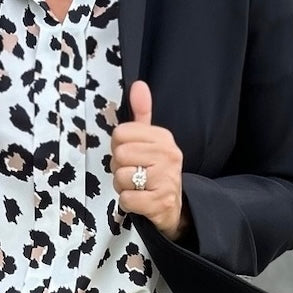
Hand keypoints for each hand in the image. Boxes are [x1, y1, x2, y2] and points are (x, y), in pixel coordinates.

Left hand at [110, 80, 188, 240]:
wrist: (174, 207)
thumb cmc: (155, 171)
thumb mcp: (150, 141)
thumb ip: (142, 113)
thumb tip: (138, 85)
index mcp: (163, 137)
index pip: (120, 133)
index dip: (118, 147)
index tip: (132, 155)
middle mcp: (169, 155)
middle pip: (118, 155)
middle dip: (119, 168)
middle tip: (134, 173)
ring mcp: (166, 179)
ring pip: (121, 178)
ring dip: (122, 186)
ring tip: (138, 187)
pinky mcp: (160, 203)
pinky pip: (126, 199)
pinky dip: (128, 203)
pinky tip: (140, 200)